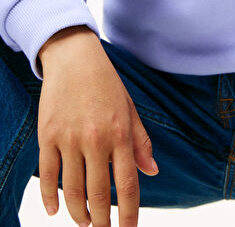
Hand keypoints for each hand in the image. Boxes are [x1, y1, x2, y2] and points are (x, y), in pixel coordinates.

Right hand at [37, 28, 158, 226]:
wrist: (75, 58)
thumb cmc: (107, 84)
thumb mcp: (129, 109)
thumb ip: (140, 142)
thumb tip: (152, 172)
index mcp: (120, 133)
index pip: (127, 185)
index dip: (128, 214)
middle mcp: (96, 139)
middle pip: (98, 194)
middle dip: (102, 221)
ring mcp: (69, 138)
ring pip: (73, 190)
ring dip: (79, 214)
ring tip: (85, 223)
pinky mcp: (48, 136)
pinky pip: (48, 176)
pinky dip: (50, 198)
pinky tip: (56, 210)